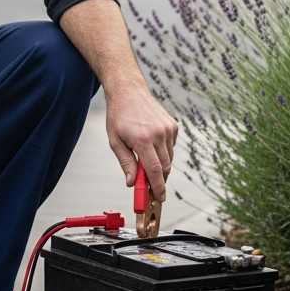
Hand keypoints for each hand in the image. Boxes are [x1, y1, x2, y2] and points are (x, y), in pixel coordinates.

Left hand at [106, 85, 178, 200]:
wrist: (128, 92)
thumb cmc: (119, 117)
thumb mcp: (115, 141)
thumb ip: (126, 163)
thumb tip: (132, 183)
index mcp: (142, 139)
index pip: (154, 171)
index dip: (158, 188)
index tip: (159, 198)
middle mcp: (158, 134)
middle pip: (165, 167)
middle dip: (159, 179)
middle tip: (150, 186)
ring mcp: (168, 129)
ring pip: (169, 158)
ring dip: (160, 165)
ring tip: (145, 159)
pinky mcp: (174, 125)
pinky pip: (171, 147)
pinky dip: (163, 152)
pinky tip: (151, 145)